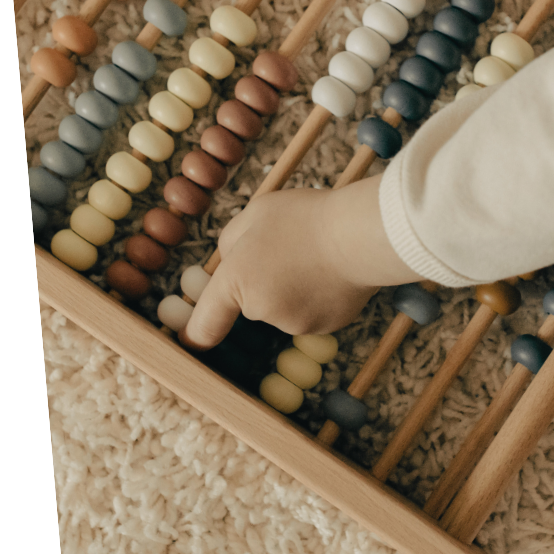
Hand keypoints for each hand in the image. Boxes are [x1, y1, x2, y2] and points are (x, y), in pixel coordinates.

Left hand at [184, 177, 415, 349]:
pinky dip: (318, 298)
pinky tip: (333, 273)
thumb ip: (232, 241)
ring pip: (285, 309)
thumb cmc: (306, 218)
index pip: (204, 325)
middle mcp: (262, 310)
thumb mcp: (255, 213)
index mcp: (237, 280)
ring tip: (315, 257)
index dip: (194, 335)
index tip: (190, 339)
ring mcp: (296, 324)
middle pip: (252, 304)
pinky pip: (313, 313)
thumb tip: (230, 261)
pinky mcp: (327, 327)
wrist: (363, 236)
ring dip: (292, 290)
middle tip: (286, 250)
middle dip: (261, 283)